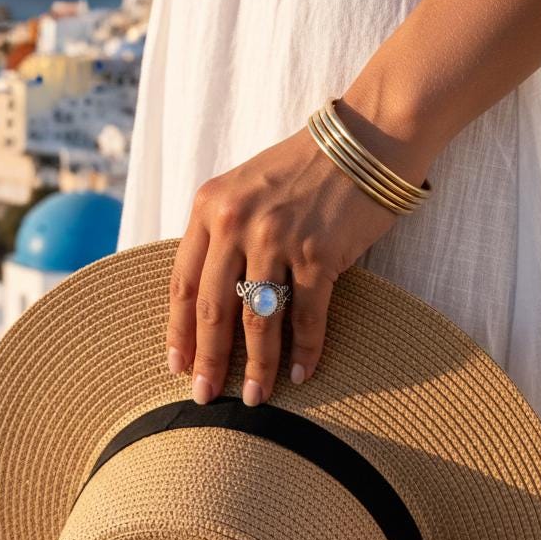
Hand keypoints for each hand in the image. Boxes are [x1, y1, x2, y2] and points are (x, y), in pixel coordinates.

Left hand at [165, 95, 433, 406]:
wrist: (365, 141)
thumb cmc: (302, 168)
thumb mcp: (243, 188)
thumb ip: (219, 232)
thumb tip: (204, 297)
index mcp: (209, 207)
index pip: (182, 281)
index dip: (178, 330)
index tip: (175, 365)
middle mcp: (236, 223)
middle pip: (213, 308)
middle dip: (207, 359)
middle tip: (203, 396)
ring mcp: (277, 238)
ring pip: (258, 319)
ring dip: (257, 365)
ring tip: (254, 398)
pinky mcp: (319, 254)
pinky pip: (307, 316)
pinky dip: (305, 351)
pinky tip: (303, 374)